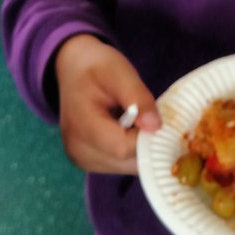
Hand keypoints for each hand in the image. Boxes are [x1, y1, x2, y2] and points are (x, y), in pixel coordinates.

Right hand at [55, 34, 160, 173]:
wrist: (72, 69)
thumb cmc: (95, 67)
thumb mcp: (119, 72)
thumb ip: (138, 98)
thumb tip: (155, 127)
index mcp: (82, 127)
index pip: (124, 148)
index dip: (148, 137)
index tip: (162, 120)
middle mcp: (79, 152)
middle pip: (128, 162)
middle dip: (149, 144)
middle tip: (153, 117)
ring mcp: (83, 161)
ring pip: (128, 167)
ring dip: (143, 148)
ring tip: (140, 121)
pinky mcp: (90, 162)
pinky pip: (122, 165)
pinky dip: (134, 151)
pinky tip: (132, 130)